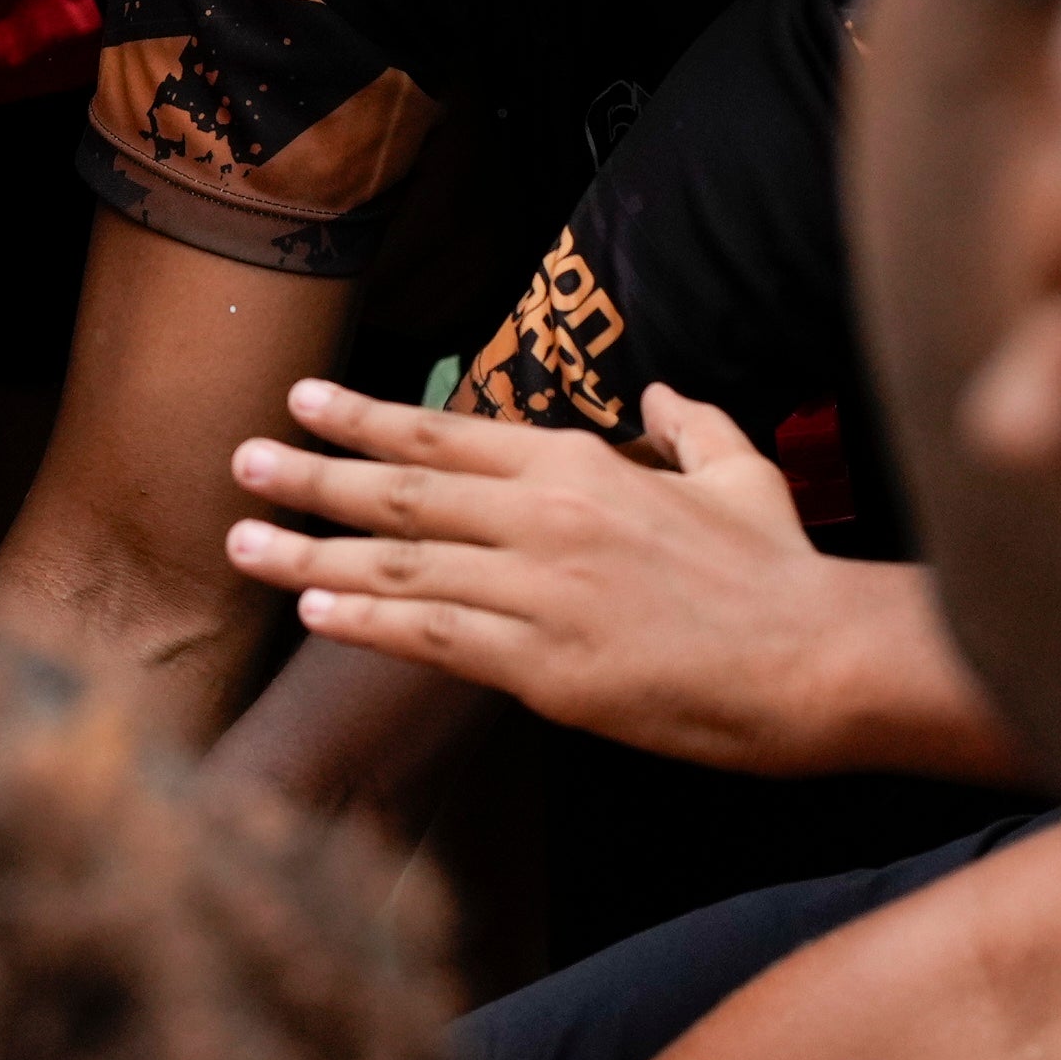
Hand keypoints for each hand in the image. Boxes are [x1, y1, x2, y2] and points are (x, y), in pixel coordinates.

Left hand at [230, 378, 889, 774]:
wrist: (819, 661)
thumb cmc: (782, 570)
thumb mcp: (740, 473)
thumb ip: (694, 424)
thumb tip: (666, 392)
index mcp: (580, 466)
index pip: (447, 433)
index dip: (366, 417)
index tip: (303, 400)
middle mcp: (544, 518)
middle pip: (402, 490)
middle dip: (312, 474)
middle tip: (242, 460)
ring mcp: (538, 592)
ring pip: (401, 563)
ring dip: (312, 551)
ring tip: (243, 541)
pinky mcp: (543, 667)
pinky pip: (435, 637)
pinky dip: (369, 620)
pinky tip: (317, 612)